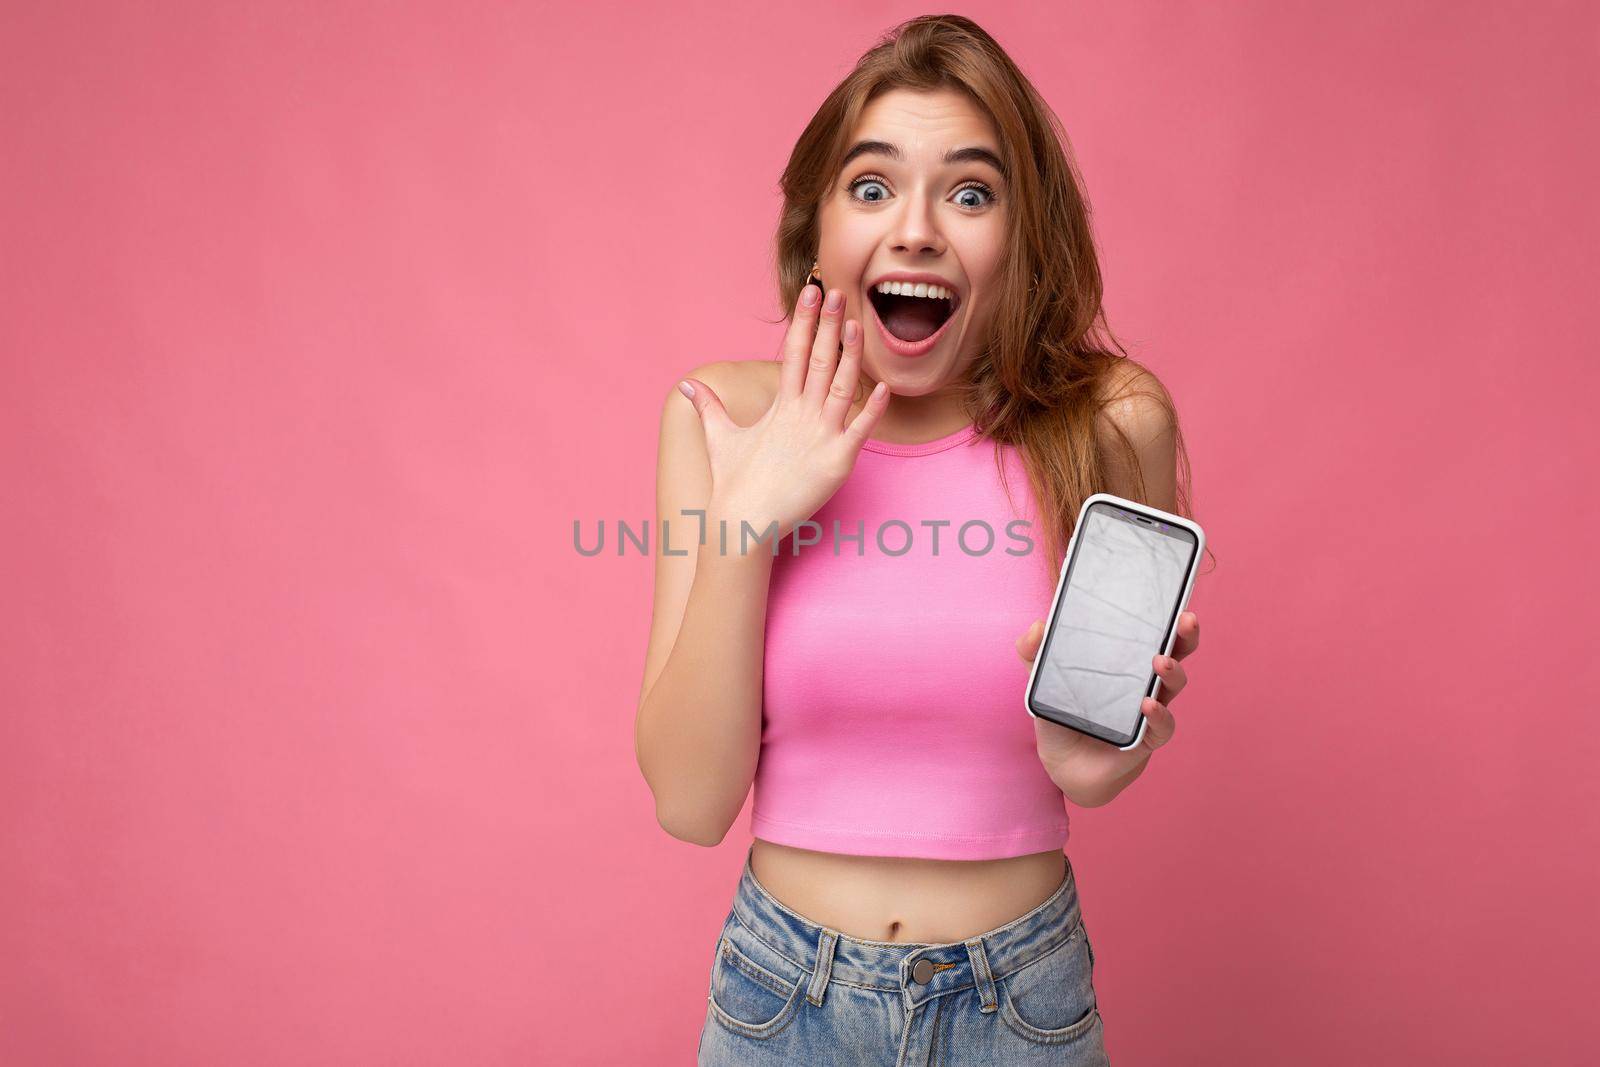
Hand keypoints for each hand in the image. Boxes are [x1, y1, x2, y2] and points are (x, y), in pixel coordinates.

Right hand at [676, 286, 888, 543]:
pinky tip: (886, 387)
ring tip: (858, 324)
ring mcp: (820, 437)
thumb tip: (688, 387)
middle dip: (829, 325)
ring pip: (842, 387)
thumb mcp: (720, 438)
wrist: (742, 523)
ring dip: (851, 355)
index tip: (812, 294)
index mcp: (779, 407)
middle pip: (819, 361)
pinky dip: (874, 410)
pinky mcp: (836, 461)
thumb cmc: (733, 484)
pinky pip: (860, 430)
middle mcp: (800, 415)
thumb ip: (709, 407)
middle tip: (840, 293)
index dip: (804, 322)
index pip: (793, 353)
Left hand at [1015, 610, 1200, 805]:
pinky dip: (1159, 714)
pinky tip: (1148, 705)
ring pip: (1174, 685)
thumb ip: (1034, 654)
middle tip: (1185, 618)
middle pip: (1175, 652)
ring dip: (1171, 671)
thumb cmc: (1063, 714)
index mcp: (1126, 661)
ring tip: (1160, 661)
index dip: (1163, 614)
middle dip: (1184, 634)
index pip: (1151, 631)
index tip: (1170, 594)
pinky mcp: (1147, 738)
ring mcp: (1149, 709)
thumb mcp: (1044, 681)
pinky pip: (1162, 726)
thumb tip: (1038, 625)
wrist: (1064, 765)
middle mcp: (1145, 681)